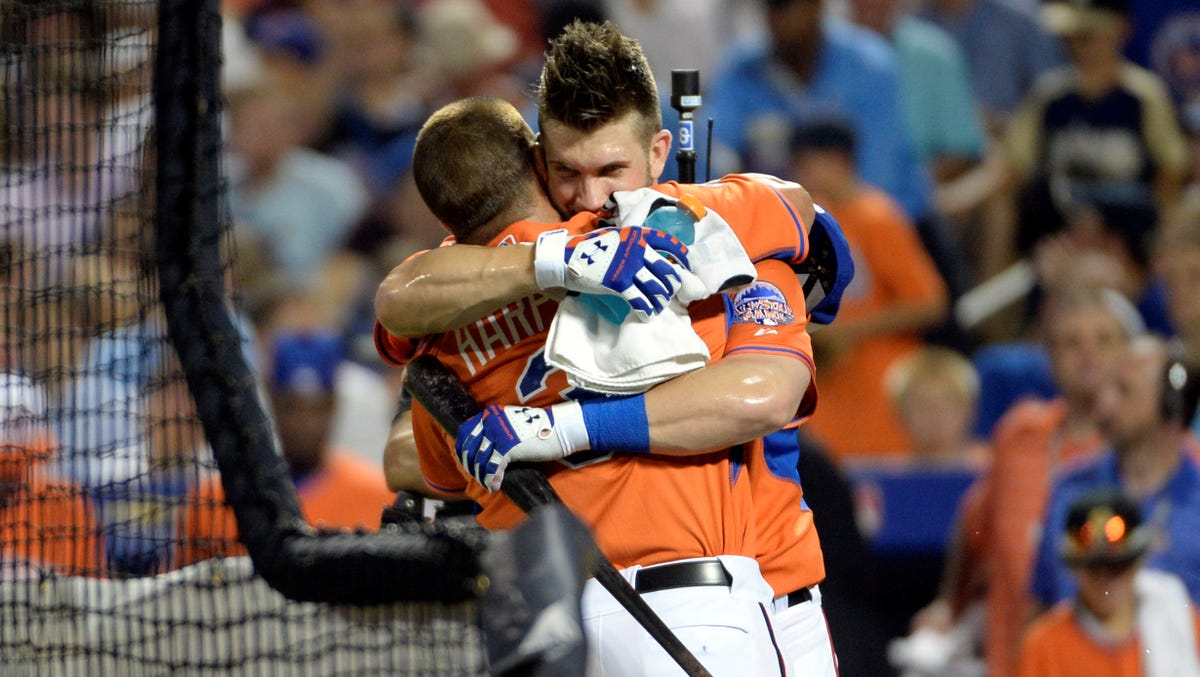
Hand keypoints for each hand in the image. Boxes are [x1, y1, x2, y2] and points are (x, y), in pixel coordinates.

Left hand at [455, 404, 570, 491]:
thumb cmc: (538, 429)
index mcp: (490, 415)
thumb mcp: (511, 424)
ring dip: (482, 476)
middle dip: (472, 466)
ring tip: (488, 484)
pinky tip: (495, 486)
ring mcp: (499, 434)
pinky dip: (493, 479)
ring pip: (480, 460)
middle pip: (470, 449)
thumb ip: (495, 432)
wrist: (560, 428)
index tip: (468, 464)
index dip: (463, 451)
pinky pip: (494, 467)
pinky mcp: (509, 447)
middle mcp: (491, 422)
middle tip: (479, 477)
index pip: (465, 434)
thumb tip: (481, 450)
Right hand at [534, 226, 689, 319]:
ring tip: (659, 306)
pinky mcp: (618, 283)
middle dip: (671, 284)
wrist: (565, 258)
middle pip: (666, 270)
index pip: (668, 243)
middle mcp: (636, 249)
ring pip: (656, 287)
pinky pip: (639, 300)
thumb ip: (632, 243)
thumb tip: (648, 254)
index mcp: (636, 236)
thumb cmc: (589, 248)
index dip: (681, 255)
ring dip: (661, 300)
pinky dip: (646, 310)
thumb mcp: (614, 237)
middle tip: (670, 293)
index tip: (685, 266)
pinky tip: (647, 315)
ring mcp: (628, 266)